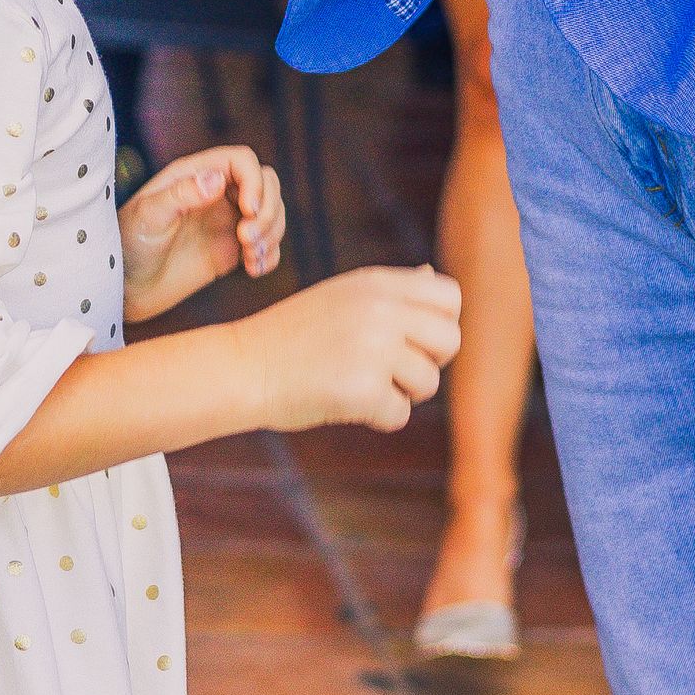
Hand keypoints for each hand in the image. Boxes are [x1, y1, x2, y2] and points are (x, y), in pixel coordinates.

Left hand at [119, 145, 285, 322]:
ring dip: (272, 234)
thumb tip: (216, 179)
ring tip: (250, 258)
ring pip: (271, 213)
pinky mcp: (231, 251)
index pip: (242, 161)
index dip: (255, 181)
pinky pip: (266, 245)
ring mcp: (226, 222)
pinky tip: (253, 269)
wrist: (124, 287)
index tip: (249, 211)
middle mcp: (215, 194)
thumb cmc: (128, 245)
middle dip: (269, 210)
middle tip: (247, 240)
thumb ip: (181, 195)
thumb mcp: (149, 216)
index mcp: (195, 175)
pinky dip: (270, 255)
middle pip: (266, 184)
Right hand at [247, 264, 459, 435]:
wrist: (244, 366)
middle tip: (393, 370)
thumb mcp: (342, 296)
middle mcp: (380, 308)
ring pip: (429, 382)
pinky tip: (344, 401)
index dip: (439, 324)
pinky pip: (400, 414)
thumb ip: (390, 291)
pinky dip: (378, 417)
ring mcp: (373, 347)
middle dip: (429, 362)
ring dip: (402, 393)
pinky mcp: (363, 388)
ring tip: (361, 382)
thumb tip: (433, 277)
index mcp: (377, 282)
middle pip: (450, 341)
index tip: (412, 340)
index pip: (451, 297)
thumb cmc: (294, 335)